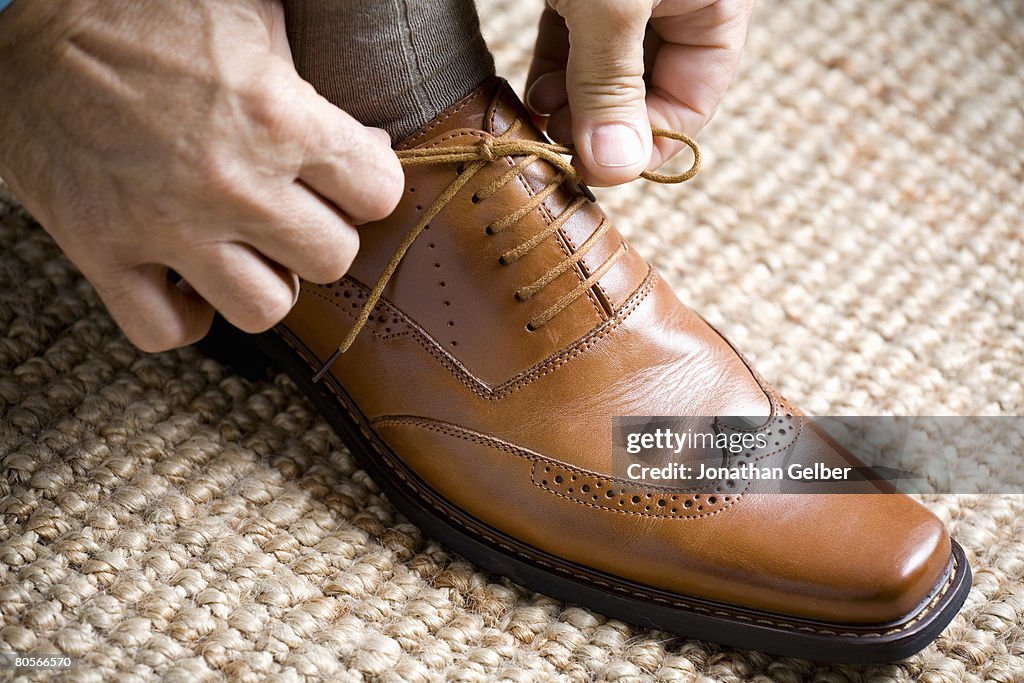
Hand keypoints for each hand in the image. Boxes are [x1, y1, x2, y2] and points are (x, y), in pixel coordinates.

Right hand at [0, 0, 402, 351]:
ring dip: (265, 282)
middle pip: (330, 259)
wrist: (27, 18)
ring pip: (264, 309)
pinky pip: (165, 330)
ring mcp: (164, 227)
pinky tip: (189, 281)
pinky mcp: (102, 252)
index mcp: (278, 118)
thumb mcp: (252, 17)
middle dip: (322, 234)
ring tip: (247, 249)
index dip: (367, 185)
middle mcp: (231, 184)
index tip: (346, 177)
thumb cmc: (146, 11)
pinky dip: (185, 317)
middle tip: (296, 211)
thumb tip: (371, 143)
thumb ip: (319, 85)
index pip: (378, 194)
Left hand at [526, 0, 754, 185]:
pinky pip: (572, 40)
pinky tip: (535, 94)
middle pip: (645, 91)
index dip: (646, 142)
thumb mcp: (615, 4)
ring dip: (571, 103)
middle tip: (562, 140)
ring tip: (543, 113)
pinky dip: (552, 71)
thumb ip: (612, 82)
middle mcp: (676, 4)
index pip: (693, 100)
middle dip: (601, 124)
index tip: (597, 169)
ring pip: (602, 70)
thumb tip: (615, 167)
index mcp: (715, 6)